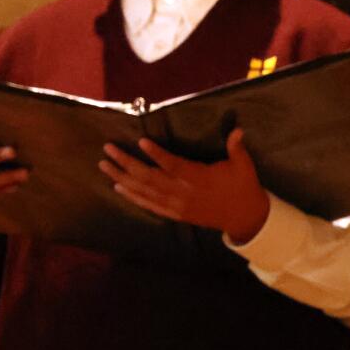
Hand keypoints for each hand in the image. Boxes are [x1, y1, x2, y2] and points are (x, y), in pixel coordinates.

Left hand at [99, 132, 271, 243]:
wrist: (245, 219)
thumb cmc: (243, 187)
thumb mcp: (243, 167)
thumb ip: (236, 148)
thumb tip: (237, 130)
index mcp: (199, 179)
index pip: (174, 165)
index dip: (157, 154)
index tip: (141, 141)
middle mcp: (183, 193)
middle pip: (150, 178)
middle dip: (126, 163)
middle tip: (108, 149)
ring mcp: (178, 206)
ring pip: (145, 192)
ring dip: (123, 178)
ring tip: (104, 166)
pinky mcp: (176, 214)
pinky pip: (150, 205)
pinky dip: (133, 197)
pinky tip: (119, 187)